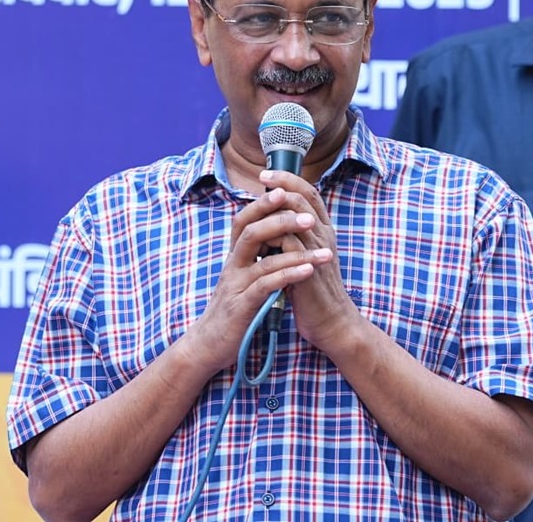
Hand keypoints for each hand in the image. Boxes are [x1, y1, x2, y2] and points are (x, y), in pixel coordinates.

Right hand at [185, 179, 333, 372]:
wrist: (209, 344)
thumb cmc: (233, 308)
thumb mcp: (243, 277)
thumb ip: (256, 256)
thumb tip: (278, 235)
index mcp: (235, 256)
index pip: (245, 220)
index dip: (263, 203)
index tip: (285, 189)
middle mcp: (233, 265)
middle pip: (252, 231)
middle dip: (280, 220)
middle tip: (309, 218)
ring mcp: (236, 285)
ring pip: (263, 259)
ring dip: (295, 252)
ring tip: (323, 252)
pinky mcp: (242, 306)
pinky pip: (266, 286)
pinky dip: (288, 276)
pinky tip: (308, 272)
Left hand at [258, 170, 359, 350]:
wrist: (331, 321)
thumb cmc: (313, 290)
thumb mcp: (305, 256)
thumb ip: (293, 237)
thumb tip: (270, 220)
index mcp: (323, 231)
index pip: (310, 194)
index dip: (290, 180)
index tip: (268, 174)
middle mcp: (323, 236)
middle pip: (304, 198)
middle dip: (281, 185)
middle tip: (262, 177)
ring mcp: (318, 250)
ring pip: (296, 216)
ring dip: (274, 208)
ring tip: (255, 205)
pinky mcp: (308, 267)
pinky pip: (289, 242)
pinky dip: (272, 235)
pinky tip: (258, 238)